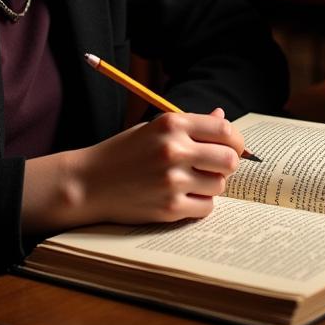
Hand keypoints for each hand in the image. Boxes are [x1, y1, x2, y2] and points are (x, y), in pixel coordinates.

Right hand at [68, 107, 244, 225]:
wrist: (89, 182)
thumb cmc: (124, 152)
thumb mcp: (154, 128)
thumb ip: (191, 125)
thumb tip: (222, 116)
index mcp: (171, 124)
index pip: (224, 129)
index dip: (235, 140)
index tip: (233, 146)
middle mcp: (174, 150)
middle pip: (229, 159)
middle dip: (228, 163)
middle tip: (216, 166)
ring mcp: (172, 181)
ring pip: (219, 185)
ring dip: (212, 184)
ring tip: (192, 181)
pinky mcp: (169, 207)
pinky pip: (206, 207)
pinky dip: (201, 203)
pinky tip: (184, 196)